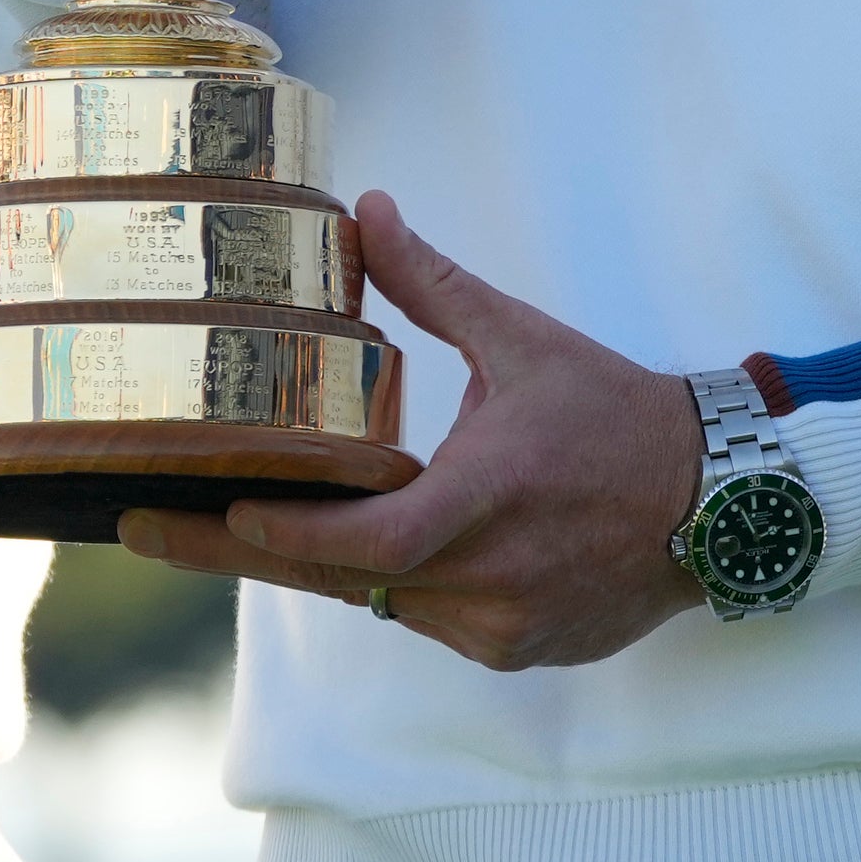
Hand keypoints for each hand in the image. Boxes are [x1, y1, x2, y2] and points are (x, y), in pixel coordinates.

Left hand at [120, 195, 707, 667]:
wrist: (717, 500)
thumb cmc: (615, 412)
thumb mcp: (522, 338)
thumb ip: (434, 284)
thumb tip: (367, 209)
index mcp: (487, 498)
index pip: (366, 544)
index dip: (289, 532)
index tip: (216, 508)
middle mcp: (489, 579)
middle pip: (343, 582)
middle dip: (237, 551)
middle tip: (143, 529)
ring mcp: (503, 628)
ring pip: (385, 603)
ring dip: (336, 563)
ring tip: (251, 518)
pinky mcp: (519, 652)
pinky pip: (431, 620)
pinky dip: (403, 583)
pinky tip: (392, 542)